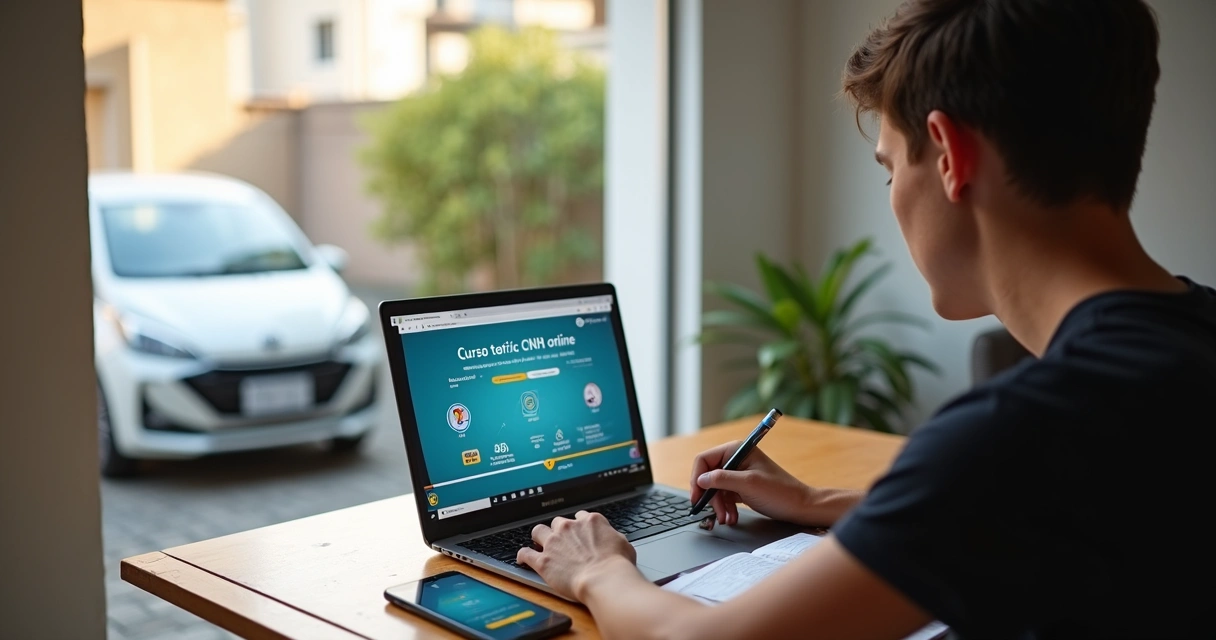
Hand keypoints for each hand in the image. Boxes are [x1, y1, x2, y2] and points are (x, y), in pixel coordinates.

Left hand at [517, 510, 637, 599]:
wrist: (603, 579)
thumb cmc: (616, 565)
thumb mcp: (624, 544)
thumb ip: (613, 536)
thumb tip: (612, 538)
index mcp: (590, 521)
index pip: (580, 517)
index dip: (579, 526)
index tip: (579, 533)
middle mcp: (569, 527)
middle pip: (558, 522)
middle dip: (559, 531)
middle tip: (562, 541)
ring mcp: (554, 543)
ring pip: (538, 531)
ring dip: (539, 537)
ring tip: (540, 544)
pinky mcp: (543, 561)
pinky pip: (525, 554)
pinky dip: (522, 555)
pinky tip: (522, 558)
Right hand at [690, 441, 818, 526]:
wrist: (800, 507)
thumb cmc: (780, 492)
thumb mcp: (749, 484)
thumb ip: (722, 479)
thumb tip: (700, 480)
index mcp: (736, 450)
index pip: (704, 460)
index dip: (697, 478)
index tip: (696, 497)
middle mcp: (735, 459)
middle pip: (708, 476)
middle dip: (710, 497)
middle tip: (715, 513)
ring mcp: (738, 474)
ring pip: (715, 489)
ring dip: (718, 505)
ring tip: (726, 519)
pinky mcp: (741, 487)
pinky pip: (724, 496)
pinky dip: (725, 508)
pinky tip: (731, 517)